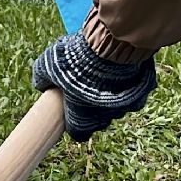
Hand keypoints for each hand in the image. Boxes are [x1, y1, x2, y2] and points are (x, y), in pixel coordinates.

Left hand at [30, 33, 155, 141]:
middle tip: (84, 87)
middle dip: (91, 108)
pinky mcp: (139, 95)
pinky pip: (131, 95)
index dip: (74, 123)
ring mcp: (124, 108)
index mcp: (82, 119)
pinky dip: (126, 87)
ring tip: (101, 75)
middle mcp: (104, 118)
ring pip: (115, 107)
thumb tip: (40, 83)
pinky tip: (118, 71)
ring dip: (109, 96)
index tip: (70, 110)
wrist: (110, 47)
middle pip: (98, 121)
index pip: (78, 134)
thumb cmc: (75, 61)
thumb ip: (42, 77)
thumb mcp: (48, 65)